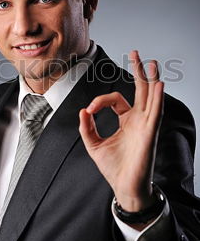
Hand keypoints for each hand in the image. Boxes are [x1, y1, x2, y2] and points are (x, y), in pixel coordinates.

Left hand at [79, 50, 163, 212]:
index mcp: (126, 121)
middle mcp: (138, 120)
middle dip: (138, 71)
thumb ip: (87, 127)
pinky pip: (156, 112)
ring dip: (151, 79)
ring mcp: (146, 125)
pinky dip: (157, 98)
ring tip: (151, 62)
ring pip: (150, 97)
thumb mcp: (93, 145)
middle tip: (136, 53)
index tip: (89, 111)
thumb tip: (82, 110)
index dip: (100, 101)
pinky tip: (158, 84)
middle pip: (140, 90)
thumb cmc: (113, 168)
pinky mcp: (150, 133)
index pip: (116, 99)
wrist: (124, 187)